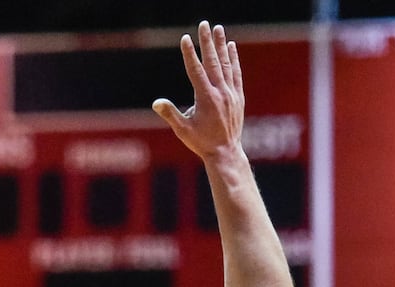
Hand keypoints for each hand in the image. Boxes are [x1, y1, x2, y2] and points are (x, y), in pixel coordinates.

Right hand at [152, 21, 243, 162]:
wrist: (225, 153)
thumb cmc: (201, 142)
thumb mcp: (183, 130)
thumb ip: (171, 114)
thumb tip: (156, 103)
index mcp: (206, 99)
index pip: (196, 71)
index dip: (189, 54)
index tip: (185, 38)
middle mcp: (220, 92)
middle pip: (212, 62)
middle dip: (207, 42)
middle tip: (204, 24)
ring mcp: (231, 94)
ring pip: (225, 64)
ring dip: (221, 45)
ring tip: (218, 29)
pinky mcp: (238, 97)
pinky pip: (236, 73)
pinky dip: (233, 59)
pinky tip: (231, 46)